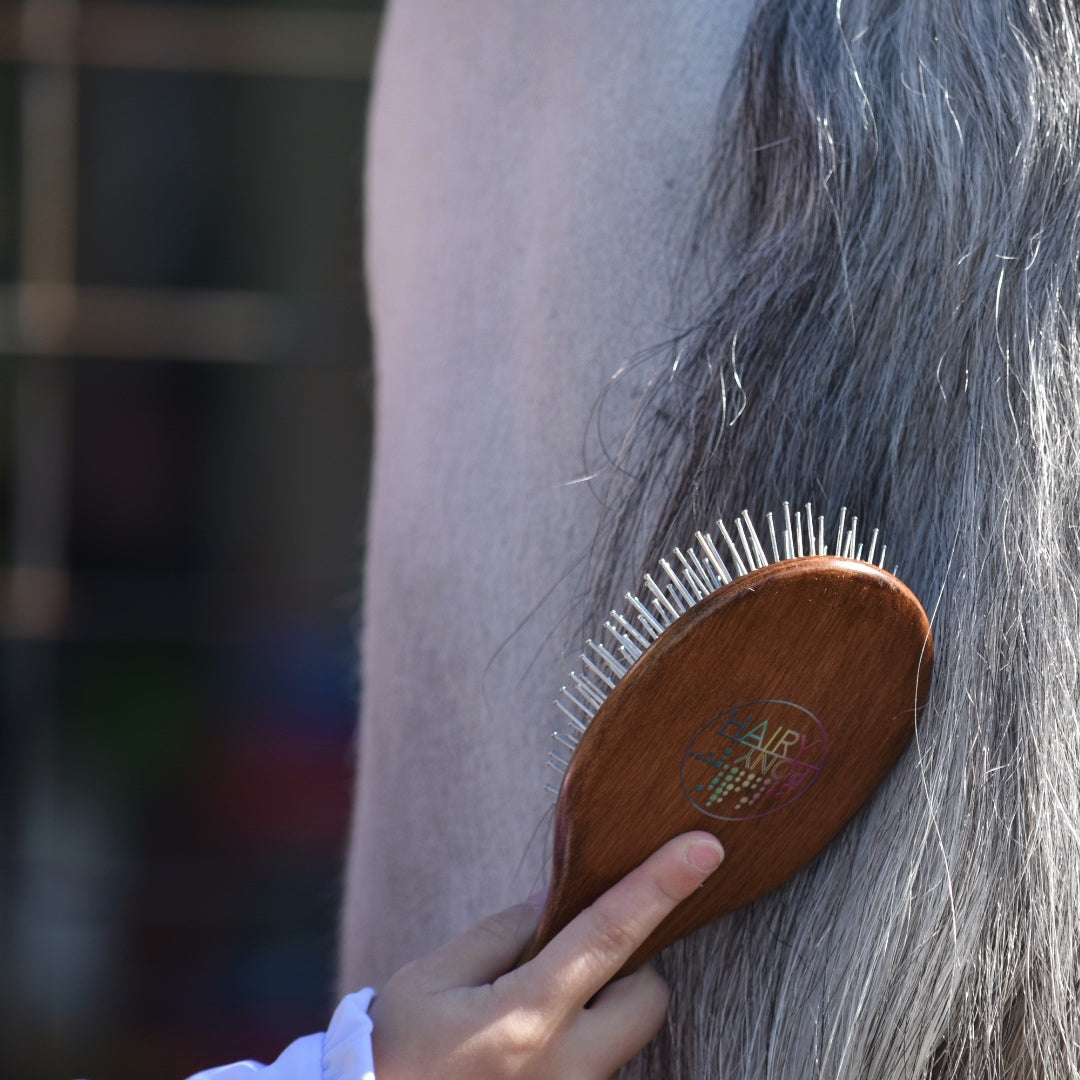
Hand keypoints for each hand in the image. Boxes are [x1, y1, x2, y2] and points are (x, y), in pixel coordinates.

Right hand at [369, 831, 724, 1079]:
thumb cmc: (395, 1051)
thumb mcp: (431, 978)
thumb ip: (503, 934)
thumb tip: (555, 903)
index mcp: (525, 1019)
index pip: (608, 934)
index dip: (657, 884)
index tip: (703, 847)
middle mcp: (565, 1069)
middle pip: (648, 997)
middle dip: (628, 969)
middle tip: (569, 962)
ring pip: (627, 1037)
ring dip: (600, 1010)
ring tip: (530, 1014)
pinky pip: (601, 1067)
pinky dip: (582, 1042)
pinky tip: (531, 1046)